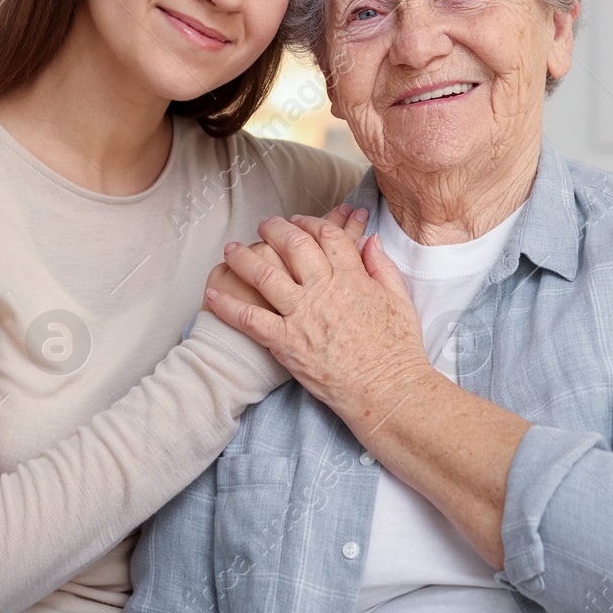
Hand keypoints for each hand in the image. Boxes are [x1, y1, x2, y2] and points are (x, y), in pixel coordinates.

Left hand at [205, 214, 430, 423]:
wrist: (389, 391)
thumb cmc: (398, 351)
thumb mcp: (400, 300)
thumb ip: (382, 266)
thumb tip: (369, 240)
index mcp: (353, 277)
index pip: (326, 236)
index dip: (310, 223)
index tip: (299, 221)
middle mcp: (324, 290)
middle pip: (292, 246)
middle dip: (274, 230)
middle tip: (264, 225)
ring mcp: (303, 315)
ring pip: (265, 275)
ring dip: (244, 258)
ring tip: (231, 249)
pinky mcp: (286, 343)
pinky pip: (250, 319)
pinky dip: (228, 305)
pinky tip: (212, 294)